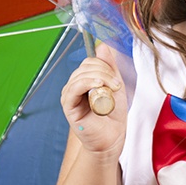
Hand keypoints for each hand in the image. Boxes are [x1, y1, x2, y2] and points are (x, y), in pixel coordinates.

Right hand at [60, 41, 127, 158]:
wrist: (112, 138)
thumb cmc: (113, 115)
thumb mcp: (115, 86)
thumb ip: (109, 67)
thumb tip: (102, 46)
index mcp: (84, 80)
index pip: (90, 62)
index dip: (104, 65)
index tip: (117, 80)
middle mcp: (74, 85)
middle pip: (86, 66)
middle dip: (105, 72)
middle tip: (116, 87)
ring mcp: (69, 95)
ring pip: (81, 75)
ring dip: (100, 78)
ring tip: (112, 91)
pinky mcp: (68, 105)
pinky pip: (74, 88)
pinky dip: (87, 83)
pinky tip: (99, 87)